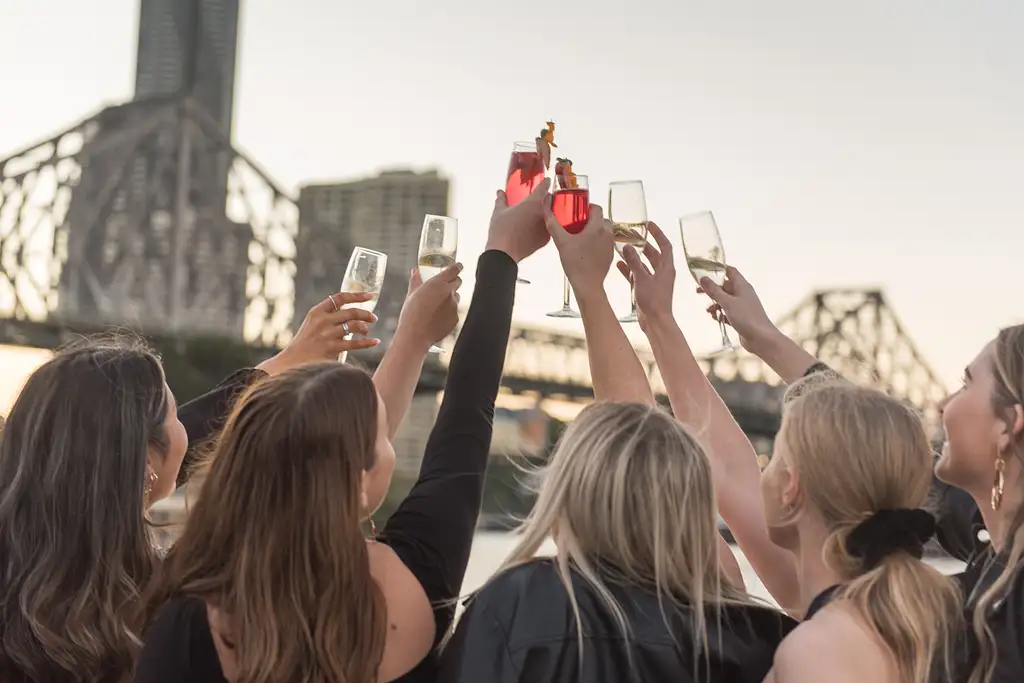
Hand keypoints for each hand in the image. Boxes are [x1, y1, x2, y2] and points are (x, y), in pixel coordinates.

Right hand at [257, 292, 378, 374]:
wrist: (294, 361)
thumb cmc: (306, 343)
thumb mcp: (312, 324)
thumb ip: (328, 316)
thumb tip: (352, 311)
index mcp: (317, 311)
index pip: (340, 297)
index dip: (357, 295)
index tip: (370, 295)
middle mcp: (322, 320)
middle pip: (351, 312)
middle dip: (366, 314)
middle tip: (373, 318)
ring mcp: (327, 334)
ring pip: (354, 326)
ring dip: (365, 328)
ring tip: (367, 331)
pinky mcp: (332, 348)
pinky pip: (356, 343)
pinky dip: (368, 342)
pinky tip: (375, 342)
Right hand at [395, 263, 462, 349]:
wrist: (415, 336)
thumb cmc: (411, 314)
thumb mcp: (411, 294)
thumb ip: (416, 281)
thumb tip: (415, 272)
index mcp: (438, 283)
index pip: (454, 270)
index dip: (457, 267)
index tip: (458, 266)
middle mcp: (449, 293)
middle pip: (458, 282)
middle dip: (453, 282)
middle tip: (444, 286)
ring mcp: (454, 306)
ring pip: (456, 297)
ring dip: (450, 298)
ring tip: (437, 305)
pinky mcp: (455, 318)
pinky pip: (454, 311)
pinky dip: (448, 312)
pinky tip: (437, 317)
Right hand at [485, 177, 550, 262]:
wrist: (504, 253)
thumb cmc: (501, 230)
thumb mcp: (499, 212)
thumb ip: (501, 199)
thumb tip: (500, 192)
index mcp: (533, 202)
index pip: (545, 187)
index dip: (546, 182)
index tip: (547, 181)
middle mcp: (543, 213)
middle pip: (550, 200)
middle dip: (546, 199)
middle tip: (540, 199)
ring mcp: (546, 227)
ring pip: (551, 215)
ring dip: (546, 213)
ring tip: (538, 215)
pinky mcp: (546, 239)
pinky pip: (548, 229)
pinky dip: (544, 226)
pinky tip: (536, 228)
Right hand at [542, 200, 612, 291]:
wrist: (587, 284)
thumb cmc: (576, 263)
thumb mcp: (561, 242)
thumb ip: (553, 224)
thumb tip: (546, 210)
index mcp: (597, 227)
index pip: (597, 208)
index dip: (587, 207)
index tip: (578, 211)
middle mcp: (607, 234)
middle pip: (601, 219)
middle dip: (591, 218)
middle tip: (578, 223)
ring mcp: (610, 245)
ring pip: (604, 230)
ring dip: (595, 230)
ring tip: (581, 235)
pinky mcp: (610, 255)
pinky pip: (605, 242)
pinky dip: (598, 241)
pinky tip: (586, 248)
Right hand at [615, 221, 674, 331]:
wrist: (655, 322)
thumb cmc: (654, 301)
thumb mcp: (642, 279)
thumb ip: (634, 262)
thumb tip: (628, 247)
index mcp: (667, 268)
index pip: (665, 245)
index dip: (658, 233)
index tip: (649, 224)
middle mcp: (662, 273)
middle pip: (653, 253)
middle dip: (642, 244)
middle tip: (631, 234)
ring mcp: (654, 281)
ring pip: (643, 264)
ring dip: (634, 256)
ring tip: (622, 247)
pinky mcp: (646, 289)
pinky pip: (637, 275)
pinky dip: (629, 269)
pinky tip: (619, 264)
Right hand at [697, 266, 773, 350]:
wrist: (761, 338)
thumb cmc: (746, 317)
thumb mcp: (727, 302)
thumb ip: (714, 291)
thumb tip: (703, 278)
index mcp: (742, 286)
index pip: (730, 271)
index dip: (718, 269)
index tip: (705, 271)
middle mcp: (743, 294)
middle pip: (725, 286)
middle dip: (712, 289)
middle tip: (698, 291)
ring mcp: (742, 306)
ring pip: (725, 300)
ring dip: (715, 303)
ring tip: (708, 310)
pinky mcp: (741, 317)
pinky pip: (728, 312)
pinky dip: (721, 314)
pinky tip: (716, 318)